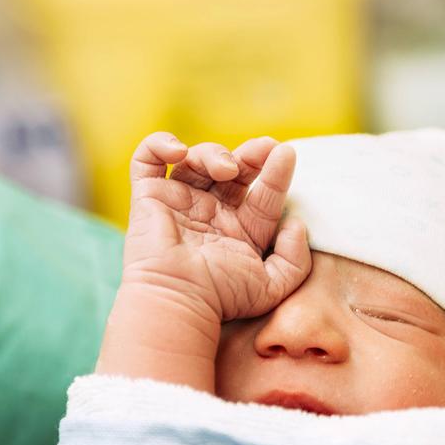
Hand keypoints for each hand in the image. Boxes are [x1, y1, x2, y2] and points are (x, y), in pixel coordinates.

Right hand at [123, 132, 311, 323]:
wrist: (178, 299)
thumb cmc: (221, 297)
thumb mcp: (272, 286)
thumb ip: (295, 259)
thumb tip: (296, 224)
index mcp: (240, 229)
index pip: (263, 194)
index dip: (276, 172)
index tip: (286, 155)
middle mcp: (211, 212)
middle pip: (233, 169)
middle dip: (250, 154)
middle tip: (262, 148)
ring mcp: (179, 202)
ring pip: (196, 160)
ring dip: (214, 153)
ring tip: (225, 169)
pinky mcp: (149, 196)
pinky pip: (147, 159)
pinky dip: (159, 144)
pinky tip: (179, 151)